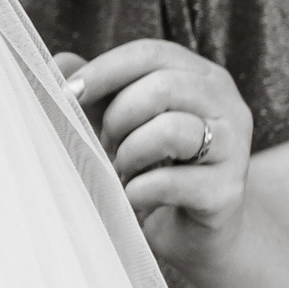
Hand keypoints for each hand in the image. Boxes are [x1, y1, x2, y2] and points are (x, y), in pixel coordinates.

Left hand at [61, 40, 253, 276]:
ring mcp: (233, 148)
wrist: (192, 233)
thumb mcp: (118, 122)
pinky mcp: (226, 192)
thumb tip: (55, 63)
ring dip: (130, 154)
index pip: (150, 54)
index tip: (66, 93)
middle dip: (119, 118)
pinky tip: (134, 197)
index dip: (104, 70)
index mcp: (201, 77)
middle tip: (107, 144)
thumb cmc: (152, 167)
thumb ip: (92, 90)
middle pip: (162, 88)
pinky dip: (138, 191)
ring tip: (124, 170)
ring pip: (170, 131)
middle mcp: (226, 105)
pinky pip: (170, 182)